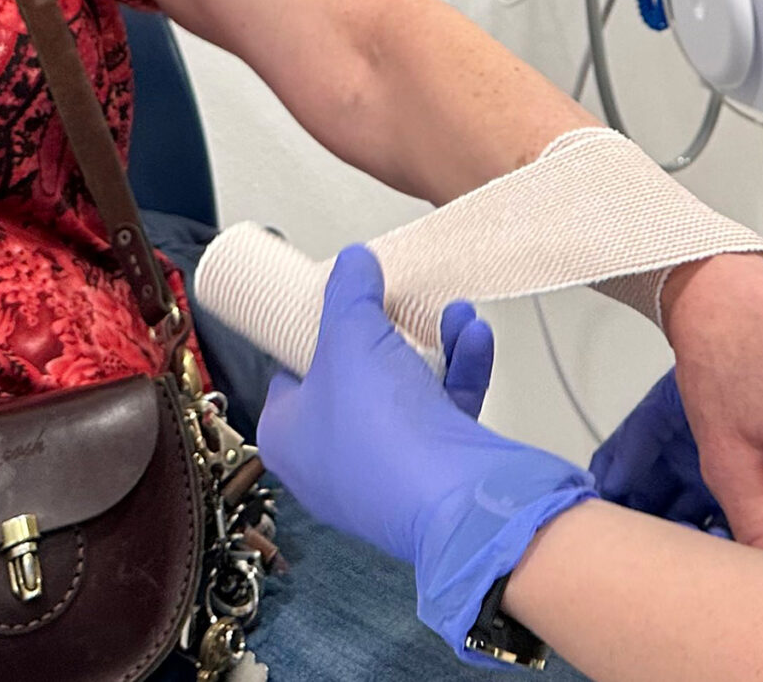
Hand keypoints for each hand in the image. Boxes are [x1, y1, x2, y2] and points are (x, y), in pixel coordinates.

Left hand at [258, 247, 596, 659]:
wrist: (457, 500)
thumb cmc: (381, 431)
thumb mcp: (350, 337)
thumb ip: (349, 293)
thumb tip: (352, 261)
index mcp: (289, 437)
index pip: (288, 376)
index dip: (310, 336)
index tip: (333, 303)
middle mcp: (332, 461)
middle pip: (354, 381)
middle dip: (384, 335)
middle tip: (394, 303)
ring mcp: (388, 471)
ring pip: (406, 394)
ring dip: (433, 346)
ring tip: (451, 312)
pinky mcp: (437, 474)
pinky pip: (445, 411)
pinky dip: (462, 370)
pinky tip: (474, 336)